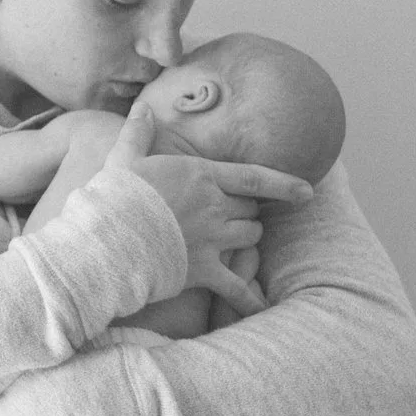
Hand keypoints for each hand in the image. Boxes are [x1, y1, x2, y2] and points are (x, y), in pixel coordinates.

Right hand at [103, 101, 308, 316]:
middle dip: (248, 210)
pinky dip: (251, 300)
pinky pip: (237, 288)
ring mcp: (212, 239)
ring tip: (236, 239)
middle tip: (233, 212)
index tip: (308, 191)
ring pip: (250, 238)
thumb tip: (142, 107)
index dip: (284, 184)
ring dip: (247, 237)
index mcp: (201, 176)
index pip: (255, 177)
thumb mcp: (124, 158)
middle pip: (250, 209)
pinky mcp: (203, 269)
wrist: (107, 237)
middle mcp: (214, 207)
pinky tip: (262, 308)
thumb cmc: (114, 196)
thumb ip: (138, 132)